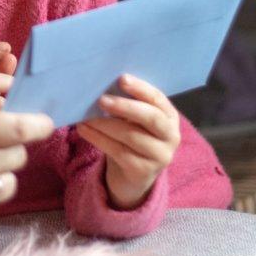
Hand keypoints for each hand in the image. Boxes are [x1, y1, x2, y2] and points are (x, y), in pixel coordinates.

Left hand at [75, 74, 179, 209]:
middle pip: (151, 118)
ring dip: (105, 124)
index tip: (121, 79)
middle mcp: (171, 136)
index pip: (158, 99)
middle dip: (125, 106)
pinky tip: (84, 129)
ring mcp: (160, 156)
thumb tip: (103, 86)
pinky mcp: (144, 172)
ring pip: (131, 136)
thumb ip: (127, 103)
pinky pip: (119, 152)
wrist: (132, 176)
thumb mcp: (133, 120)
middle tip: (102, 99)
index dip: (141, 88)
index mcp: (169, 117)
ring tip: (86, 116)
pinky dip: (98, 139)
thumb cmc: (131, 138)